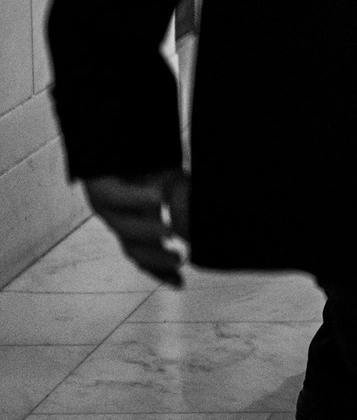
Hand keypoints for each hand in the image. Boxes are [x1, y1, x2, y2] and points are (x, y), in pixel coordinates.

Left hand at [85, 169, 190, 285]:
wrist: (117, 135)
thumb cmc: (148, 160)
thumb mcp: (173, 183)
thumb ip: (184, 205)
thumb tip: (193, 231)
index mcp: (137, 222)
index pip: (147, 254)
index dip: (161, 272)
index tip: (181, 283)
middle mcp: (121, 218)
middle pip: (133, 248)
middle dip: (155, 258)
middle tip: (179, 259)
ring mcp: (108, 204)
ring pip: (124, 228)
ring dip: (147, 233)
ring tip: (168, 232)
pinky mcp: (99, 186)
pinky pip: (115, 198)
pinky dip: (137, 200)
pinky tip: (159, 198)